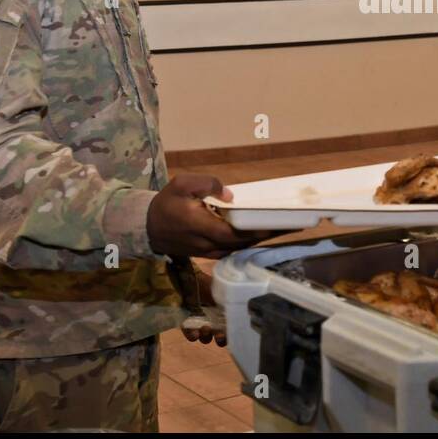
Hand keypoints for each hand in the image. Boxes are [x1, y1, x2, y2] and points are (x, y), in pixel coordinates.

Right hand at [146, 173, 271, 257]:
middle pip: (241, 243)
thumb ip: (207, 185)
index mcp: (200, 226)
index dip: (255, 231)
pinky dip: (247, 243)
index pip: (233, 233)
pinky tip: (261, 235)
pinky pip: (231, 249)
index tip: (276, 224)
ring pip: (238, 248)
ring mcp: (207, 252)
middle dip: (266, 235)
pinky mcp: (206, 254)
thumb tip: (230, 195)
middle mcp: (206, 244)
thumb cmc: (167, 202)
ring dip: (260, 240)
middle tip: (291, 226)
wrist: (147, 226)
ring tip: (282, 229)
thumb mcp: (182, 184)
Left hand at [179, 268, 227, 345]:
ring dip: (206, 337)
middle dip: (220, 339)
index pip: (229, 328)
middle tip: (219, 336)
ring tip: (205, 328)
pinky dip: (193, 336)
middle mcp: (213, 319)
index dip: (231, 334)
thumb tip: (240, 315)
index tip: (231, 334)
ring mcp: (199, 322)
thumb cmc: (207, 284)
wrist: (187, 279)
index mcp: (223, 312)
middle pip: (218, 336)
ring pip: (205, 337)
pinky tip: (195, 333)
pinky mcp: (186, 323)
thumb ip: (230, 305)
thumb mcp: (222, 294)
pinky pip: (190, 334)